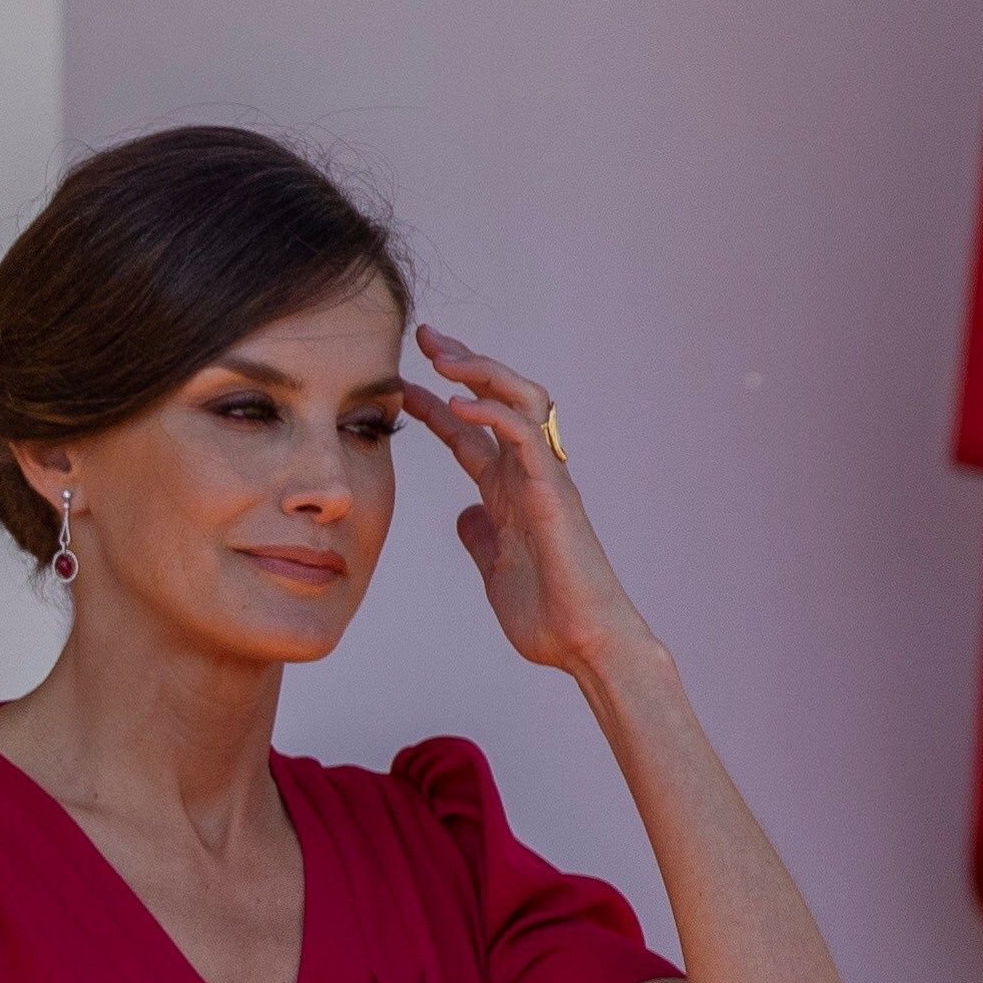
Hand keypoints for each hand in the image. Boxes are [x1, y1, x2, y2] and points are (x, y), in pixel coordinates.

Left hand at [403, 325, 651, 676]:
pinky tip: (460, 404)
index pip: (469, 432)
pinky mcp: (555, 493)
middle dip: (463, 363)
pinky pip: (526, 437)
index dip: (435, 405)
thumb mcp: (494, 568)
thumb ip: (481, 536)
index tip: (400, 385)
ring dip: (482, 372)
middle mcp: (529, 475)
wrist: (583, 645)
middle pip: (498, 398)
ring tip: (442, 356)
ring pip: (522, 400)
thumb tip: (465, 515)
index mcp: (510, 491)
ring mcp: (545, 479)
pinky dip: (494, 415)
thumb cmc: (547, 613)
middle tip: (425, 337)